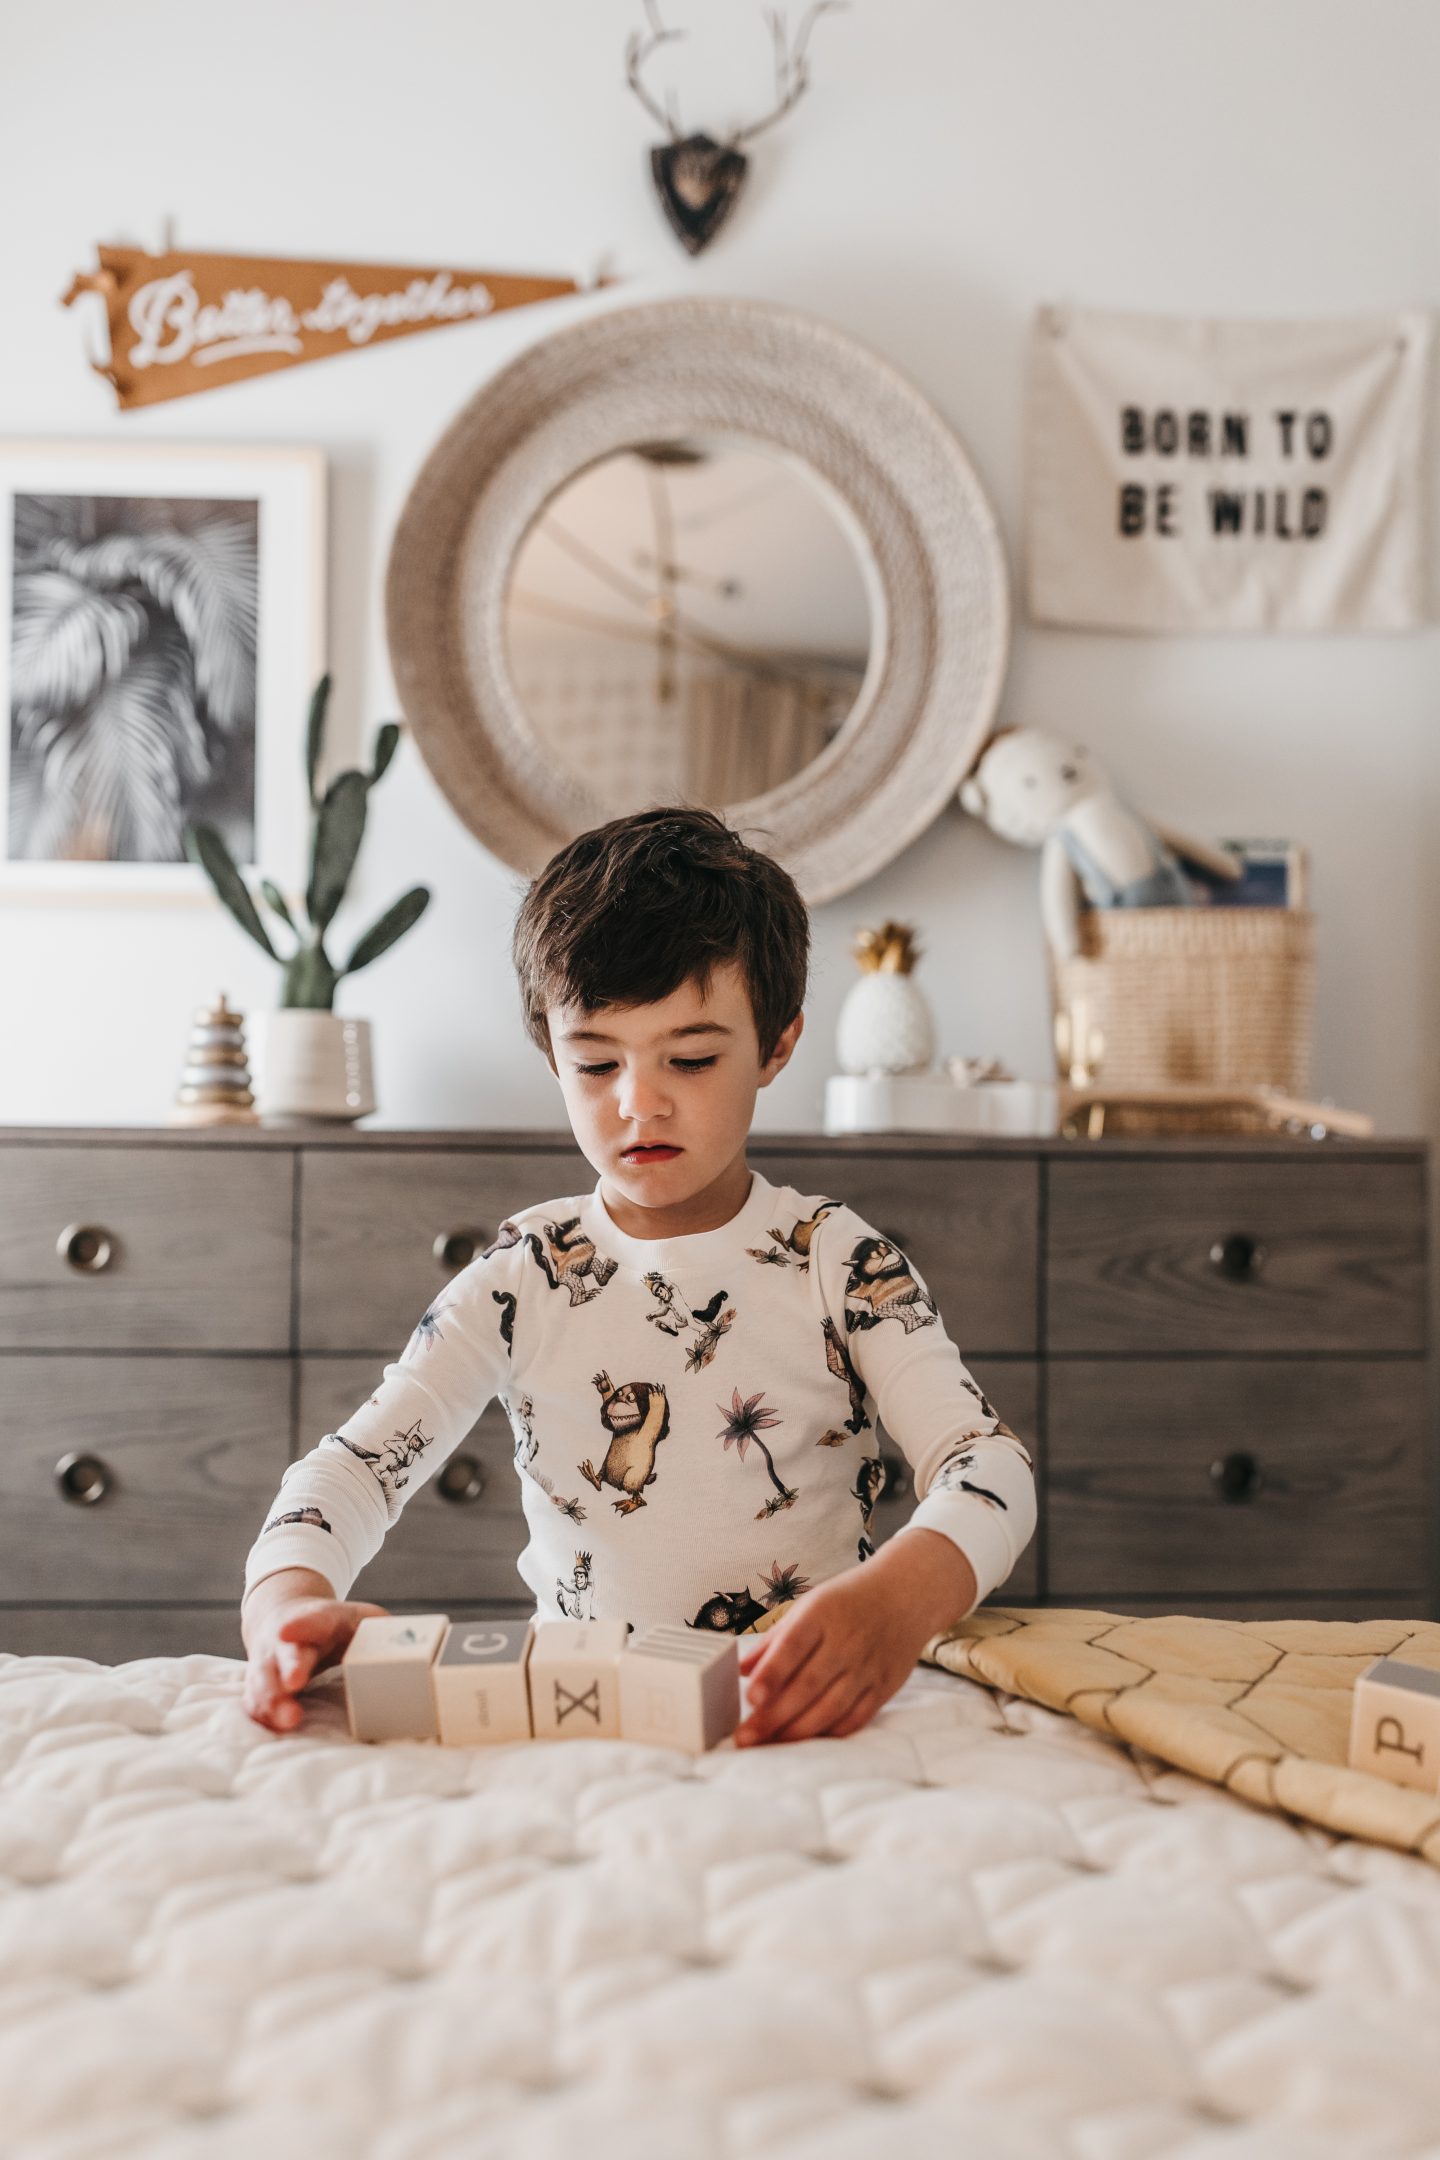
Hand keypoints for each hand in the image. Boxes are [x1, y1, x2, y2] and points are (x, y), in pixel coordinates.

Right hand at [242, 1593, 389, 1732]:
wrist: (284, 1621)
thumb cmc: (334, 1626)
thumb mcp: (361, 1618)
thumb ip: (386, 1631)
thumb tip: (415, 1649)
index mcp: (319, 1619)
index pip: (311, 1619)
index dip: (300, 1626)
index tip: (288, 1632)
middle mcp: (288, 1640)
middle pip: (284, 1653)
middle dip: (289, 1667)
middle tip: (293, 1683)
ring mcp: (271, 1662)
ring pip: (263, 1680)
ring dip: (272, 1700)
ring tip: (287, 1720)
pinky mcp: (262, 1686)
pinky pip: (254, 1701)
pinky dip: (262, 1715)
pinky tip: (274, 1728)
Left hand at [733, 1530, 976, 1746]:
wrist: (906, 1595)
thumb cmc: (847, 1602)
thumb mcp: (808, 1606)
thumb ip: (774, 1640)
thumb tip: (741, 1669)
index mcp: (822, 1614)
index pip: (793, 1646)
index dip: (772, 1674)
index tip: (751, 1697)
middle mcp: (846, 1641)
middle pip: (808, 1686)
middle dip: (774, 1716)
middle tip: (744, 1738)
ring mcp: (867, 1667)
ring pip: (831, 1708)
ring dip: (797, 1732)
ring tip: (769, 1745)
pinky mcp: (884, 1687)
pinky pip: (856, 1718)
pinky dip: (830, 1733)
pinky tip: (806, 1742)